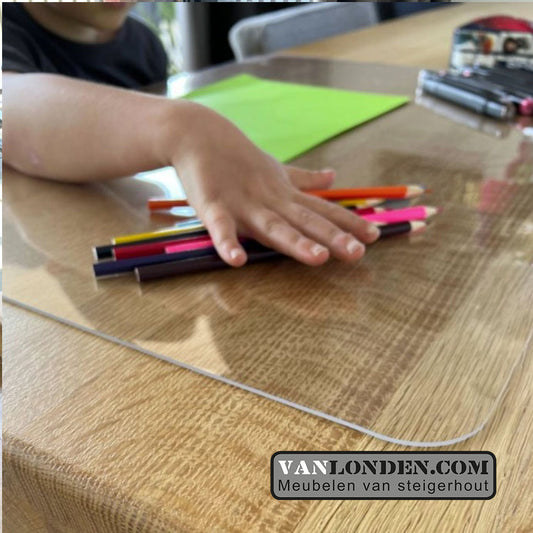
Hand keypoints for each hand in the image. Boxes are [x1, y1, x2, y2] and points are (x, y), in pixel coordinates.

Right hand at [169, 103, 379, 266]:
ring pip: (273, 226)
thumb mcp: (277, 169)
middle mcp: (270, 200)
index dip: (347, 223)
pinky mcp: (213, 205)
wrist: (197, 133)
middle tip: (358, 254)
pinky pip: (221, 227)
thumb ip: (305, 178)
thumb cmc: (239, 157)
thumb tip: (334, 175)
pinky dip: (228, 243)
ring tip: (319, 257)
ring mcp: (243, 203)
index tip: (375, 237)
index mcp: (285, 195)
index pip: (321, 210)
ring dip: (295, 242)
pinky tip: (237, 261)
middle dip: (332, 237)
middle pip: (305, 221)